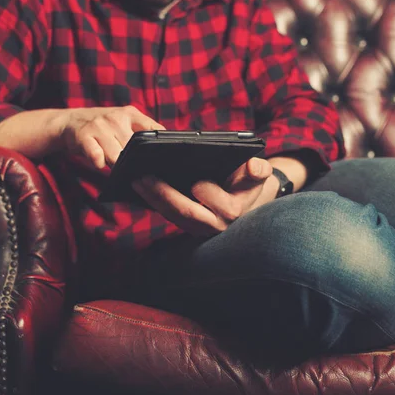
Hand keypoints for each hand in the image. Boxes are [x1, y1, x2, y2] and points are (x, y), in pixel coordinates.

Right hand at [60, 106, 164, 169]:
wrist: (69, 122)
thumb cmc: (102, 127)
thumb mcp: (123, 123)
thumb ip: (139, 133)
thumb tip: (159, 156)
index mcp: (130, 114)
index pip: (153, 129)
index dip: (159, 146)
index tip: (161, 159)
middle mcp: (116, 118)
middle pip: (134, 148)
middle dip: (134, 161)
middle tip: (133, 169)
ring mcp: (100, 126)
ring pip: (117, 154)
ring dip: (116, 164)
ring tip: (115, 166)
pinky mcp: (84, 136)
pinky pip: (96, 155)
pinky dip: (99, 162)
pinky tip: (100, 164)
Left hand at [133, 157, 276, 235]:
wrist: (243, 197)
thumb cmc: (247, 182)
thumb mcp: (257, 174)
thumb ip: (258, 170)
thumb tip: (253, 167)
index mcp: (232, 211)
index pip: (218, 204)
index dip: (206, 193)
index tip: (195, 181)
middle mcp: (212, 225)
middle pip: (185, 212)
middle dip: (163, 195)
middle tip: (143, 177)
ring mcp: (196, 227)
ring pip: (171, 215)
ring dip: (151, 198)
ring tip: (136, 180)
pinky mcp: (184, 223)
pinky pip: (166, 213)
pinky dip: (152, 201)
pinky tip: (139, 186)